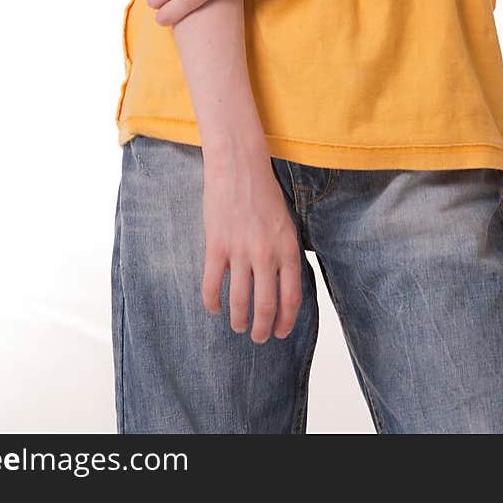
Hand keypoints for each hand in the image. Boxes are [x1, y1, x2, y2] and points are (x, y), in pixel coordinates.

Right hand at [201, 153, 303, 342]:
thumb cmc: (264, 192)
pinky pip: (212, 285)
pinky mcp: (216, 245)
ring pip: (239, 302)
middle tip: (257, 337)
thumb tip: (282, 285)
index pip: (291, 298)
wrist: (239, 165)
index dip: (285, 321)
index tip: (280, 332)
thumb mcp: (286, 223)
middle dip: (261, 329)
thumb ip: (285, 253)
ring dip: (239, 321)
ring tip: (238, 326)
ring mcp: (240, 251)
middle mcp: (266, 254)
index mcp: (288, 248)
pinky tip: (214, 308)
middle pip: (265, 306)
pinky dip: (212, 303)